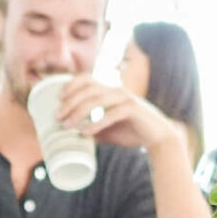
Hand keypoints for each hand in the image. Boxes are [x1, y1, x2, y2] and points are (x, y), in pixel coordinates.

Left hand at [53, 76, 180, 151]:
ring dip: (79, 112)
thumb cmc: (132, 131)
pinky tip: (86, 133)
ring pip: (97, 100)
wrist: (158, 138)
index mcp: (110, 91)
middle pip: (88, 90)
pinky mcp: (133, 109)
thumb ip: (93, 129)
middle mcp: (116, 90)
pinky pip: (111, 114)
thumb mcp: (108, 130)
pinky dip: (96, 124)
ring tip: (67, 125)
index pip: (87, 79)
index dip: (71, 85)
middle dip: (70, 102)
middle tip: (58, 117)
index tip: (58, 98)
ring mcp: (126, 98)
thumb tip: (72, 137)